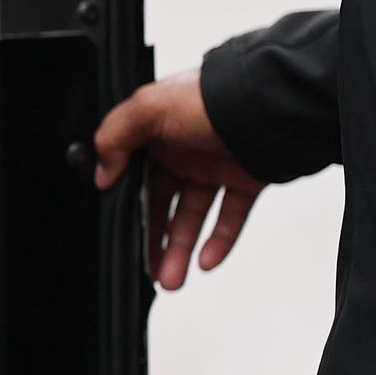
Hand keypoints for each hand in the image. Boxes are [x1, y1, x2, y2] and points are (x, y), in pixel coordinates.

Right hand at [92, 70, 268, 289]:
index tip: (118, 229)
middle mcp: (185, 149)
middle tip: (148, 268)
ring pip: (193, 216)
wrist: (273, 103)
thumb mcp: (148, 108)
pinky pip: (230, 216)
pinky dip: (219, 241)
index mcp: (157, 129)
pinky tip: (206, 260)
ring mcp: (216, 166)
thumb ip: (114, 137)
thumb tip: (102, 173)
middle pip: (163, 203)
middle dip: (154, 239)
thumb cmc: (211, 96)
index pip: (135, 175)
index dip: (126, 203)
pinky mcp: (247, 180)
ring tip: (171, 278)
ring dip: (180, 248)